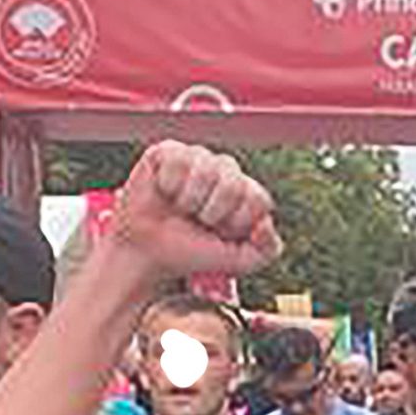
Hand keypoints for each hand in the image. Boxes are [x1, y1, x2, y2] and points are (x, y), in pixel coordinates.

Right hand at [110, 142, 281, 283]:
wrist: (148, 253)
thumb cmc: (191, 253)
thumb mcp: (238, 262)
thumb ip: (267, 250)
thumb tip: (266, 223)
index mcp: (246, 194)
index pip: (259, 199)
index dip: (238, 221)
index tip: (221, 233)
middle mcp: (226, 172)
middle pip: (235, 183)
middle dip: (214, 212)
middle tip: (198, 222)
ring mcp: (199, 159)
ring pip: (207, 170)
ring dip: (191, 200)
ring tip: (181, 209)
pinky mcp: (169, 152)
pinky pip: (179, 159)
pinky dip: (170, 183)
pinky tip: (165, 192)